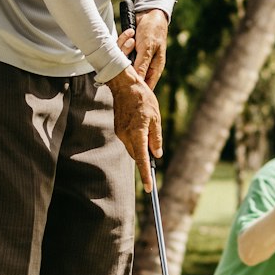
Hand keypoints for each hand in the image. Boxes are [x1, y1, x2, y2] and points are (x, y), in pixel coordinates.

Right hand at [107, 65, 162, 190]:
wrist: (124, 85)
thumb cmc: (143, 99)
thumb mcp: (156, 117)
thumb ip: (156, 138)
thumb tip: (157, 154)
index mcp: (138, 133)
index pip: (142, 160)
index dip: (146, 175)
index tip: (149, 188)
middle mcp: (126, 136)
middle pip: (137, 156)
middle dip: (145, 159)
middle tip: (156, 156)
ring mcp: (120, 133)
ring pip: (132, 149)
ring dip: (141, 148)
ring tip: (149, 133)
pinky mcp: (118, 129)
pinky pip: (128, 141)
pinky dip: (136, 140)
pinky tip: (140, 128)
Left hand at [126, 7, 168, 89]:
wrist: (149, 12)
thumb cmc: (153, 30)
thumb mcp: (147, 48)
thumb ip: (142, 65)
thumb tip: (139, 82)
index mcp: (154, 67)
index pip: (146, 85)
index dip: (137, 88)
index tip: (126, 85)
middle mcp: (144, 64)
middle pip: (131, 74)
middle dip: (126, 64)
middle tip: (129, 49)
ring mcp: (136, 57)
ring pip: (123, 62)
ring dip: (124, 49)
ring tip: (132, 38)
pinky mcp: (128, 50)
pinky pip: (119, 51)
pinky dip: (122, 41)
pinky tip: (129, 33)